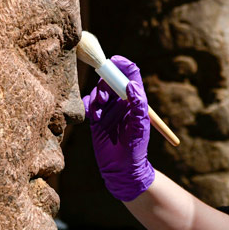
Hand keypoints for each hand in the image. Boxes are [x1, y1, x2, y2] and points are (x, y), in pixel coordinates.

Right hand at [82, 55, 154, 201]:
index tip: (114, 60)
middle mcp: (122, 101)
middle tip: (103, 97)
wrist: (123, 169)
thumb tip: (131, 85)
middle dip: (105, 82)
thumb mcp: (140, 127)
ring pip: (99, 91)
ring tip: (99, 112)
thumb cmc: (136, 148)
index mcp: (136, 100)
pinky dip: (88, 105)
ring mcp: (109, 109)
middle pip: (112, 79)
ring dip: (97, 96)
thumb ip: (138, 105)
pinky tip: (92, 116)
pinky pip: (89, 104)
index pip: (131, 74)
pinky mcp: (96, 118)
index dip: (123, 64)